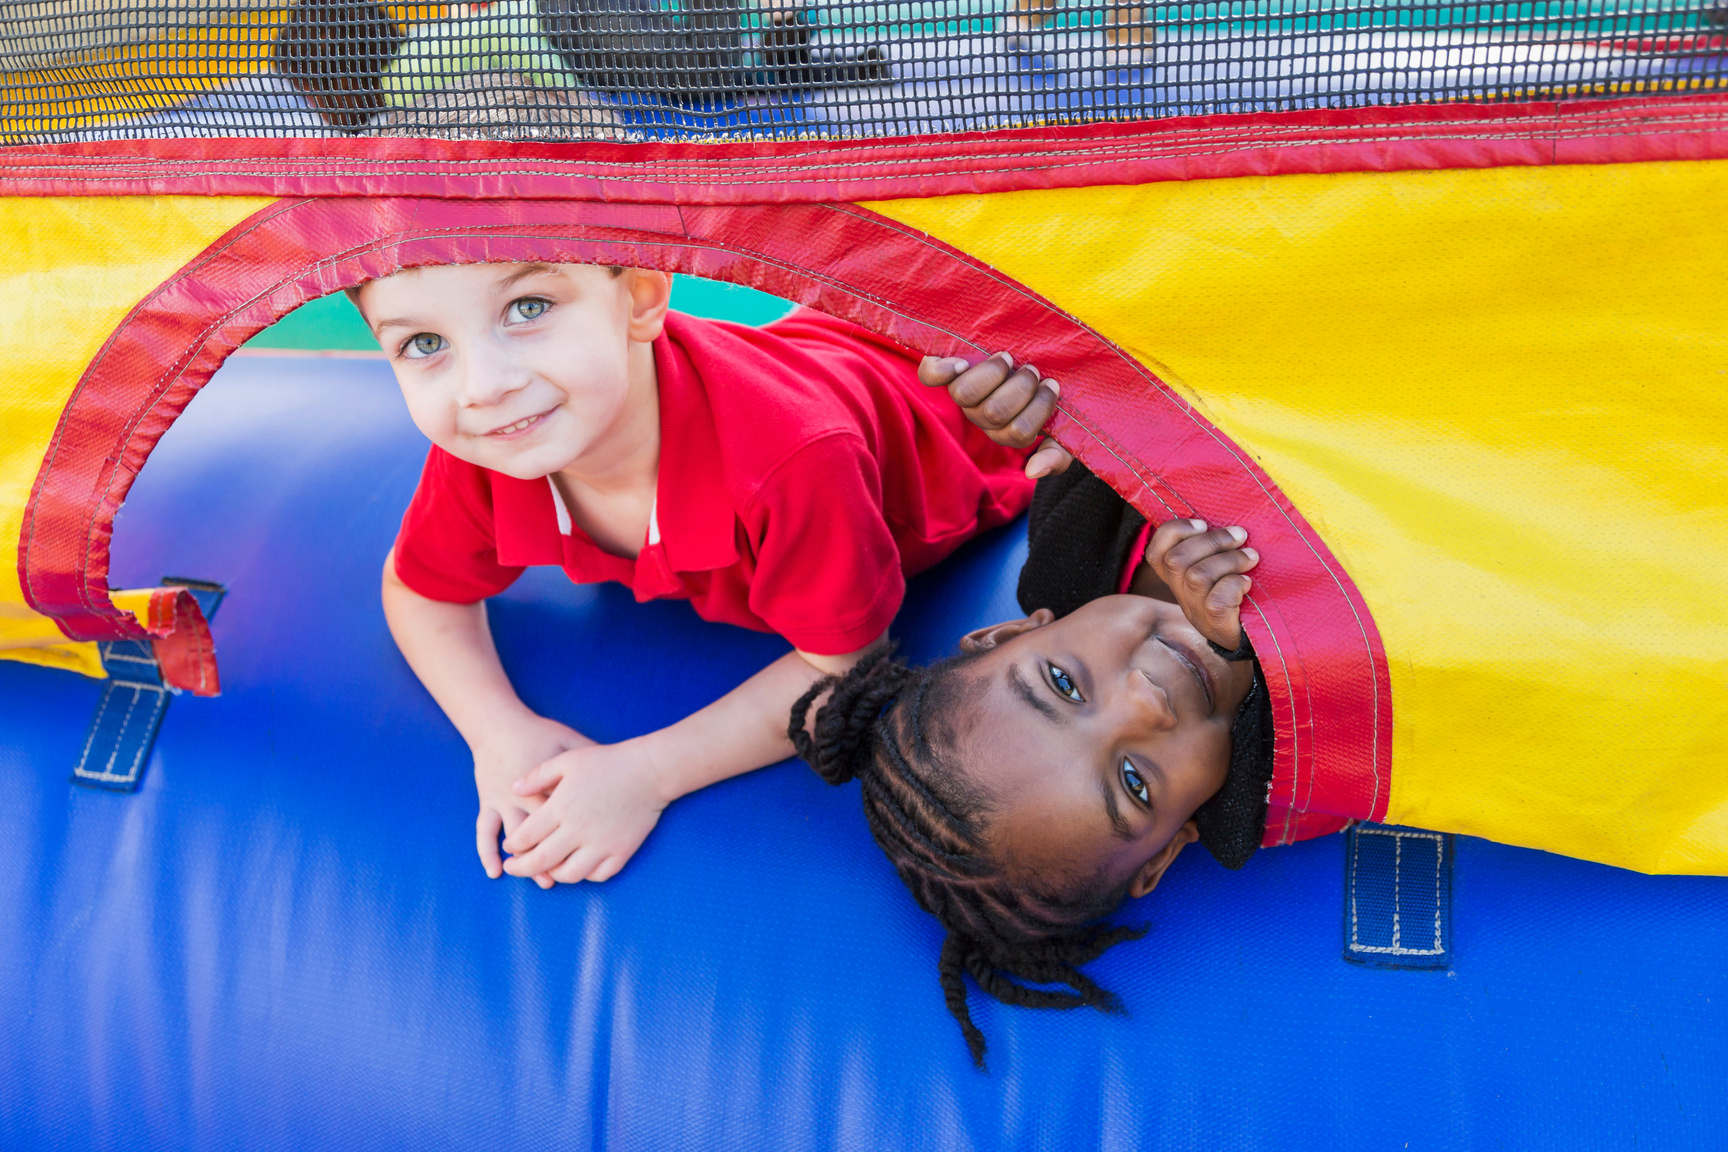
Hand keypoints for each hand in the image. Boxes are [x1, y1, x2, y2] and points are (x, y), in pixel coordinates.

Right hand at [470, 712, 592, 887]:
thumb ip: (591, 757)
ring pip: (514, 836)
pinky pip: (485, 831)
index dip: (579, 835)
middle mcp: (524, 796)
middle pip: (540, 833)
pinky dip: (486, 852)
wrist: (499, 724)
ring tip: (541, 880)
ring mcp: (503, 800)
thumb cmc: (540, 732)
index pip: (565, 816)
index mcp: (549, 784)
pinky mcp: (487, 801)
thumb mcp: (570, 742)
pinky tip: (494, 872)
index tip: (593, 852)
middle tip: (569, 877)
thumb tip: (619, 769)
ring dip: (527, 860)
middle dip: (553, 856)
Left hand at [499, 740, 667, 884]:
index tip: (509, 845)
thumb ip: (537, 776)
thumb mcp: (567, 760)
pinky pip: (598, 875)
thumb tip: (514, 789)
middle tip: (514, 868)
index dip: (513, 845)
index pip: (526, 836)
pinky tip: (578, 866)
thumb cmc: (607, 762)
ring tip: (546, 869)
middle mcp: (578, 830)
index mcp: (561, 807)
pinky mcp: (621, 851)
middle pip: (541, 860)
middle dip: (522, 868)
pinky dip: (585, 875)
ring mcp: (601, 844)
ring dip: (552, 874)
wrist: (650, 771)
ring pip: (569, 875)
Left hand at [919, 351, 1073, 478]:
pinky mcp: (944, 369)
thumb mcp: (1063, 429)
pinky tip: (961, 364)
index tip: (1052, 384)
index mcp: (1007, 430)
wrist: (1036, 355)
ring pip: (965, 395)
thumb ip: (1056, 455)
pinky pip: (930, 376)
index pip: (1019, 434)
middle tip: (1034, 370)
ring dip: (992, 375)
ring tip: (1010, 359)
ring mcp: (962, 392)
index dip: (1037, 410)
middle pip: (994, 413)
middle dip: (1020, 388)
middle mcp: (980, 414)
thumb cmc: (1047, 393)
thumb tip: (1033, 471)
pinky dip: (941, 370)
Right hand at [1145, 519, 1259, 650]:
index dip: (1174, 532)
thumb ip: (1210, 550)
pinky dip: (1235, 584)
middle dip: (1212, 541)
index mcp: (1178, 579)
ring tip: (1251, 556)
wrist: (1252, 639)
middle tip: (1240, 535)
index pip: (1156, 553)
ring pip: (1198, 576)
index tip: (1203, 523)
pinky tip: (1248, 583)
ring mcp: (1197, 611)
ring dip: (1229, 560)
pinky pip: (1218, 599)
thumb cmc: (1238, 595)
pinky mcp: (1217, 624)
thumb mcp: (1218, 570)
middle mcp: (1182, 595)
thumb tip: (1224, 521)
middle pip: (1177, 560)